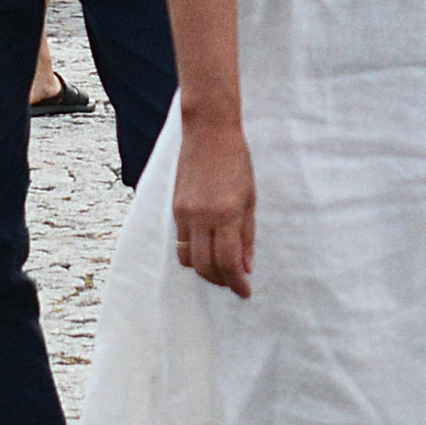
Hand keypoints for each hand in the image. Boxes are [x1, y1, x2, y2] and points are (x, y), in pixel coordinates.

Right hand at [175, 112, 256, 295]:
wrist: (208, 132)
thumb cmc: (236, 161)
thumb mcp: (250, 198)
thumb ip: (247, 235)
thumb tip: (246, 267)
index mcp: (226, 214)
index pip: (229, 262)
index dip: (237, 283)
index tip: (245, 292)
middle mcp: (201, 217)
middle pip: (205, 267)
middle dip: (220, 281)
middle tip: (234, 284)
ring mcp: (184, 213)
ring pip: (188, 259)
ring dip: (204, 271)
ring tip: (220, 272)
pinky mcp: (175, 208)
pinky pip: (180, 243)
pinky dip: (193, 254)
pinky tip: (206, 252)